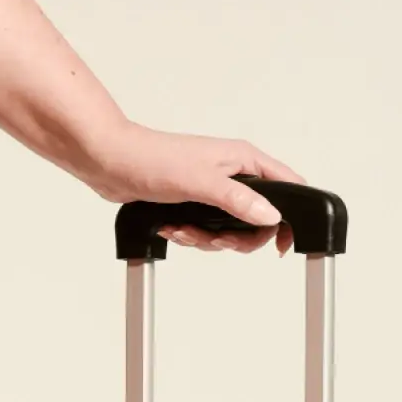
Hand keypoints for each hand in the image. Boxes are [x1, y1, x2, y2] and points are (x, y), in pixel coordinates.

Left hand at [73, 124, 307, 252]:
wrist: (111, 162)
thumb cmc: (152, 158)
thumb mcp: (201, 182)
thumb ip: (238, 200)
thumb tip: (270, 216)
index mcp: (245, 160)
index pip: (288, 186)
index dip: (291, 216)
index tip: (281, 243)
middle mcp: (233, 174)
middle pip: (258, 218)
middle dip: (236, 237)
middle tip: (217, 240)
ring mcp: (212, 189)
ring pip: (228, 228)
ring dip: (206, 238)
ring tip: (183, 230)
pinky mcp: (192, 203)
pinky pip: (203, 229)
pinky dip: (189, 235)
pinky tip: (171, 228)